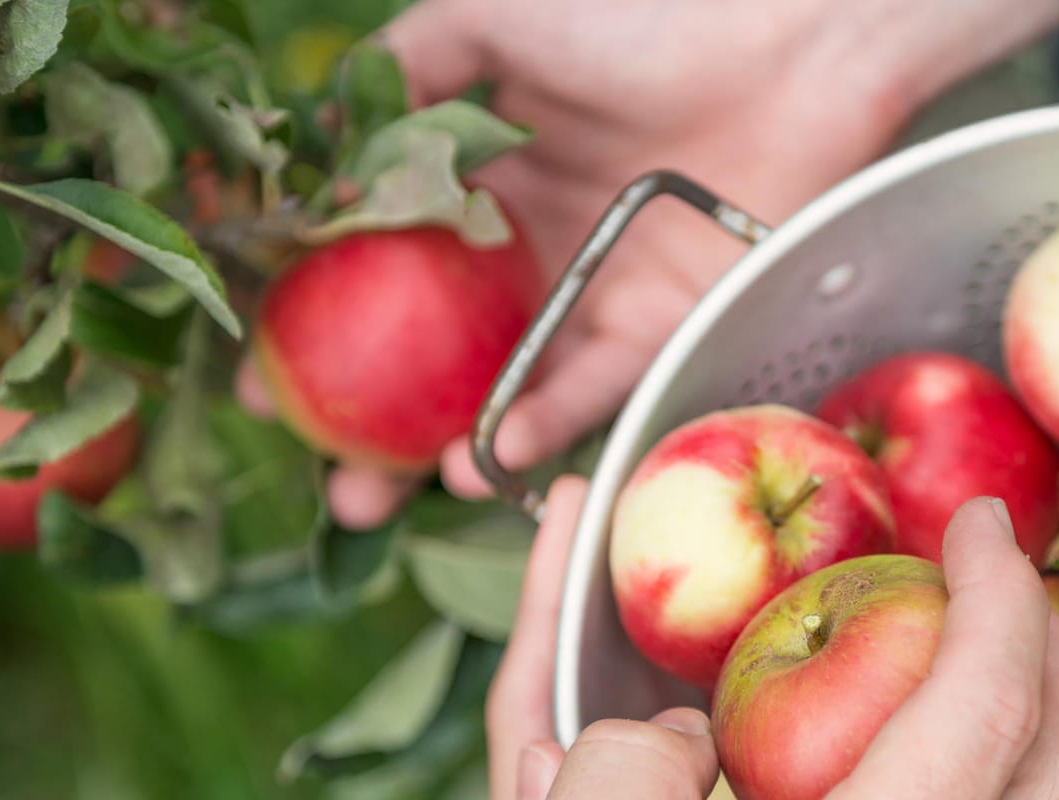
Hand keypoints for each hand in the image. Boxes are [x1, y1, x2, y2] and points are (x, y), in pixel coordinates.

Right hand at [241, 0, 1058, 529]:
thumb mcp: (494, 18)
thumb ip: (407, 68)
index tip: (267, 381)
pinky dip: (543, 418)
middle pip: (440, 353)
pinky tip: (492, 450)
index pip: (386, 269)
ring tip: (393, 492)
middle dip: (381, 427)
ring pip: (510, 385)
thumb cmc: (646, 11)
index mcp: (484, 179)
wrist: (791, 37)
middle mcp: (533, 247)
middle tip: (333, 480)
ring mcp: (597, 290)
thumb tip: (318, 146)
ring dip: (452, 445)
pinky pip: (594, 381)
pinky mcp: (665, 320)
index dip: (324, 326)